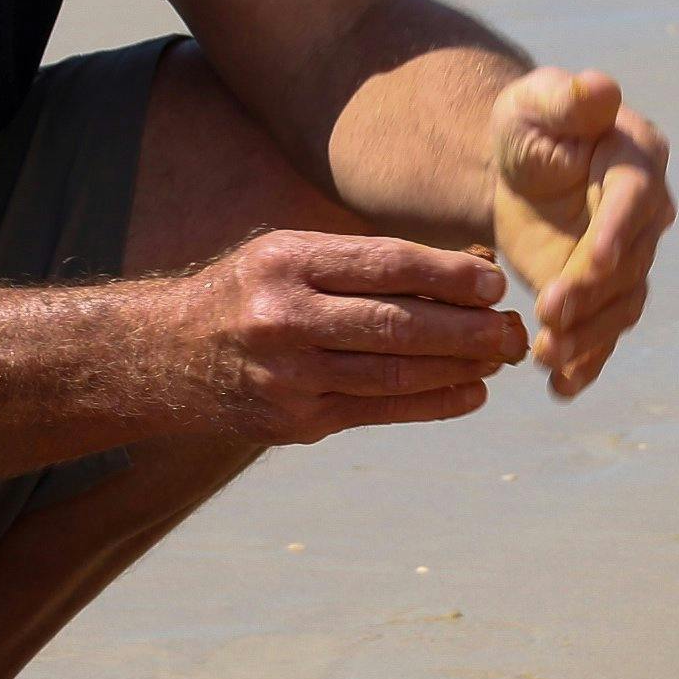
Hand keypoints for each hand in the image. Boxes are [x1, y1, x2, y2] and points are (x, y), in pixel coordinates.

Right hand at [173, 229, 524, 445]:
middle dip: (466, 330)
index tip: (494, 285)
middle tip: (513, 330)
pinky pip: (377, 412)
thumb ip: (362, 264)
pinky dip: (431, 403)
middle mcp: (284, 317)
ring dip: (458, 369)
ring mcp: (288, 376)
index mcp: (286, 262)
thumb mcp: (288, 256)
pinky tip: (469, 393)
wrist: (165, 356)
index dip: (447, 275)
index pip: (385, 265)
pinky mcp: (293, 422)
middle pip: (396, 325)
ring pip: (392, 375)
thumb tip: (465, 274)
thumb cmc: (249, 293)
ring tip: (499, 359)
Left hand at [489, 67, 671, 397]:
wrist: (519, 168)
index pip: (634, 200)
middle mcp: (646, 214)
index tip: (596, 261)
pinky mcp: (604, 293)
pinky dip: (586, 363)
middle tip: (549, 316)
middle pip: (627, 263)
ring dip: (588, 336)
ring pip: (619, 306)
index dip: (618, 232)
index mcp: (636, 159)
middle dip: (591, 294)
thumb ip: (566, 97)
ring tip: (547, 358)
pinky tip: (561, 389)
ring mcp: (629, 258)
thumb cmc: (530, 123)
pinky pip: (603, 333)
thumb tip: (602, 87)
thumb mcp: (535, 101)